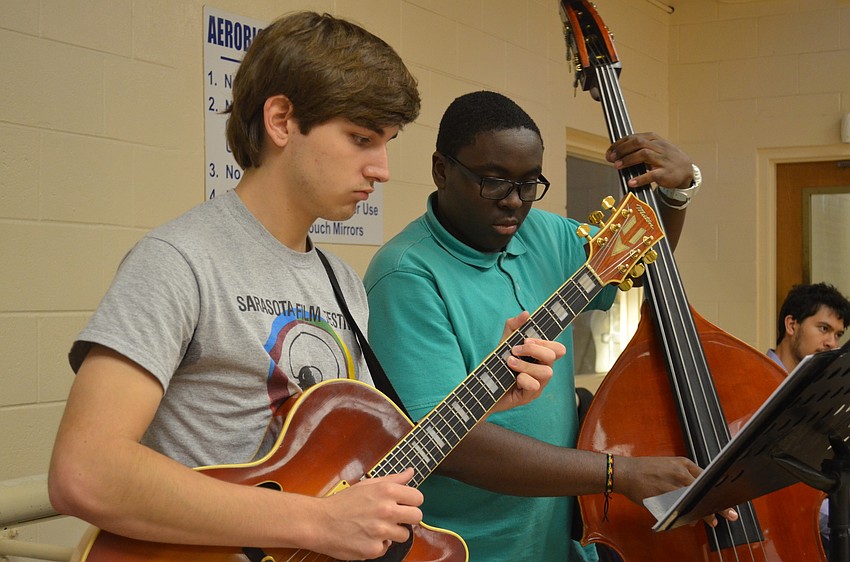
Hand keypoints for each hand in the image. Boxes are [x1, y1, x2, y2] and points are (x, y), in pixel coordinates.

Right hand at [317, 468, 422, 559]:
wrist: (320, 522)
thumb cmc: (342, 503)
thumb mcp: (368, 485)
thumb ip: (393, 479)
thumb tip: (410, 472)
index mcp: (387, 491)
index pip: (418, 498)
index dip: (411, 502)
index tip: (404, 504)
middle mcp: (387, 511)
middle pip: (417, 517)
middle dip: (407, 517)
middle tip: (393, 517)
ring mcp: (381, 531)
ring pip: (404, 535)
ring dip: (392, 533)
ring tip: (375, 527)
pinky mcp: (374, 549)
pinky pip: (386, 547)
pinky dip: (378, 544)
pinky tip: (366, 537)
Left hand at [491, 311, 564, 412]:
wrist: (484, 386)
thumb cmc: (498, 365)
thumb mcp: (504, 342)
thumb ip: (513, 326)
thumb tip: (526, 314)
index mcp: (540, 357)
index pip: (558, 349)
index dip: (547, 342)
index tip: (526, 340)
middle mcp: (543, 370)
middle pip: (553, 356)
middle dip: (533, 350)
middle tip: (514, 350)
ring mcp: (539, 384)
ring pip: (546, 372)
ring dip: (525, 365)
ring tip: (509, 363)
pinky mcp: (530, 396)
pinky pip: (535, 386)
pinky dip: (523, 380)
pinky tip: (513, 379)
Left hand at [605, 132, 694, 190]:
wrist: (686, 170)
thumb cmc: (666, 159)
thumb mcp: (655, 148)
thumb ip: (638, 148)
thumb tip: (616, 152)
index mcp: (654, 139)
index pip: (634, 137)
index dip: (619, 144)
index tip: (609, 152)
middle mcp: (658, 147)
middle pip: (638, 143)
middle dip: (622, 149)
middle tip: (611, 158)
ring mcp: (663, 160)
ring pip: (644, 155)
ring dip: (628, 160)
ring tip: (617, 166)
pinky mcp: (665, 173)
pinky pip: (652, 175)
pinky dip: (640, 178)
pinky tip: (631, 182)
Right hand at [616, 455, 737, 526]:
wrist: (626, 472)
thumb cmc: (646, 468)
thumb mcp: (670, 464)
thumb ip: (686, 474)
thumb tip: (701, 489)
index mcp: (683, 463)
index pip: (708, 477)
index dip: (719, 489)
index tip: (728, 498)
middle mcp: (680, 474)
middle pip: (705, 491)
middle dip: (718, 505)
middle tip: (730, 514)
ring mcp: (673, 487)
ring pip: (695, 502)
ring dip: (705, 513)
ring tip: (712, 521)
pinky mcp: (664, 499)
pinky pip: (680, 510)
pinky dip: (687, 516)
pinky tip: (691, 520)